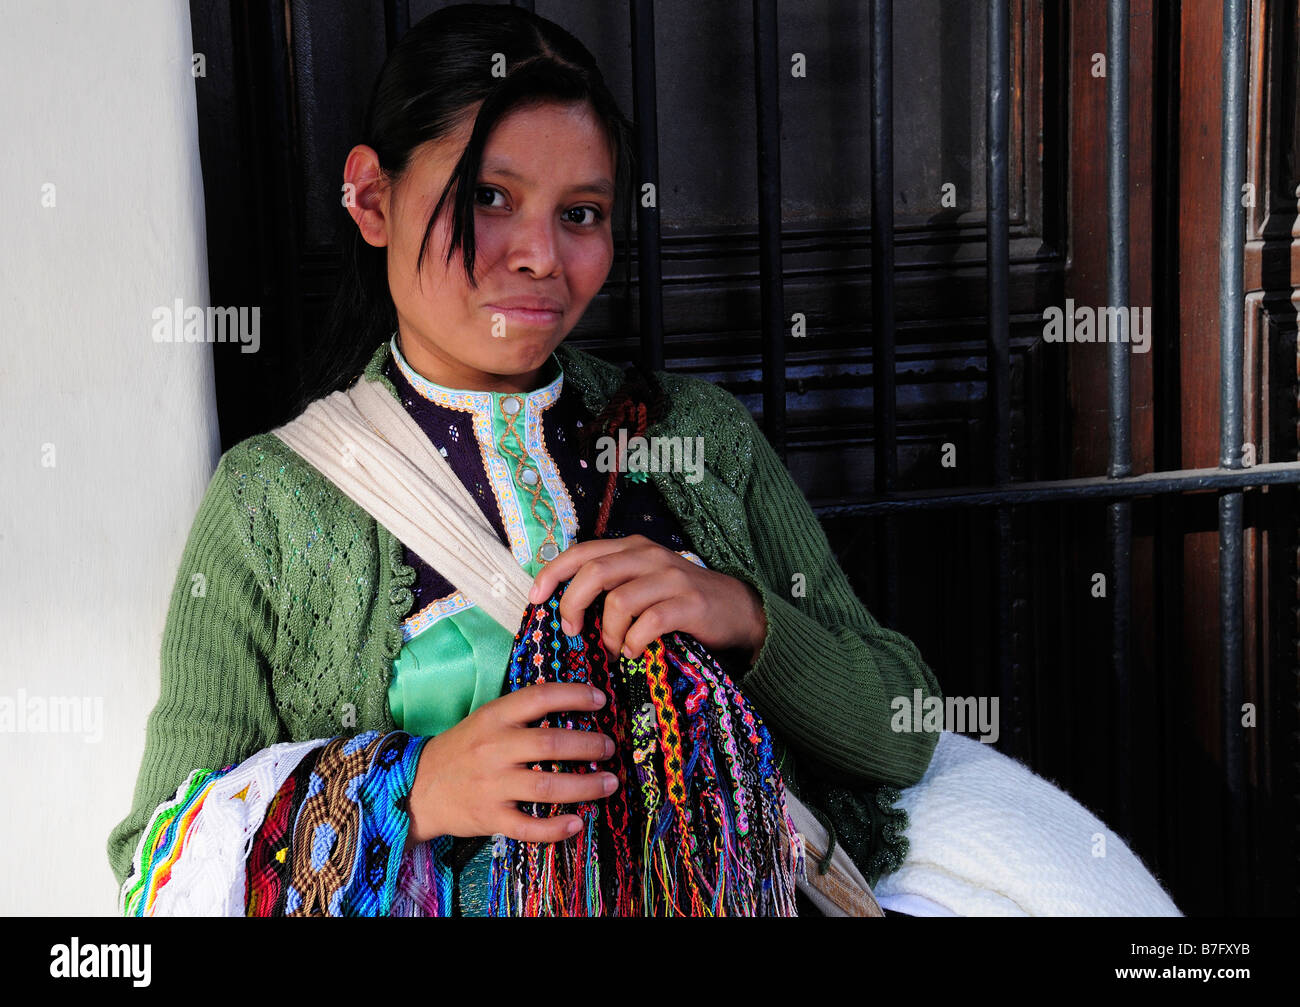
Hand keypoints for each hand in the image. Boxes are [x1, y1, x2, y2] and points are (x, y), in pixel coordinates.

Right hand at [404, 683, 615, 850]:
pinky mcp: (490, 817)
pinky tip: (576, 823)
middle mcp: (494, 749)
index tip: (601, 700)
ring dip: (585, 786)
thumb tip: (572, 707)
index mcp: (494, 718)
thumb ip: (520, 714)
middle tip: (610, 747)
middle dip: (589, 745)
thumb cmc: (461, 750)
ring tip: (610, 783)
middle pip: (550, 744)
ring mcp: (492, 785)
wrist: (417, 788)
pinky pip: (528, 827)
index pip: (539, 698)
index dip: (574, 696)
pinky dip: (554, 828)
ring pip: (546, 787)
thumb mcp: (484, 719)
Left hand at [526, 534, 767, 665]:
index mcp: (632, 548)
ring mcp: (670, 578)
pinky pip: (650, 622)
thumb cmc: (680, 601)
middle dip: (572, 605)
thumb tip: (564, 606)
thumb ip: (611, 585)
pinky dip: (635, 641)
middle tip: (571, 631)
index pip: (581, 551)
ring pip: (619, 601)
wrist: (738, 609)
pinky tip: (635, 652)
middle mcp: (649, 556)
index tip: (534, 598)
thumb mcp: (643, 582)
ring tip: (613, 648)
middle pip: (594, 573)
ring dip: (607, 633)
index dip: (552, 573)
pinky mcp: (689, 603)